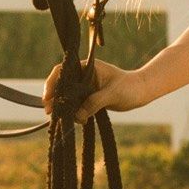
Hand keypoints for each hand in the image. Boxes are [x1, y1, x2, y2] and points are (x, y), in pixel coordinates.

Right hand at [45, 57, 160, 121]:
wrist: (141, 92)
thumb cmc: (129, 87)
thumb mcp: (112, 94)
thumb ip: (94, 103)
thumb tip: (77, 117)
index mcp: (87, 67)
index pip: (63, 71)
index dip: (53, 83)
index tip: (48, 97)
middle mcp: (84, 75)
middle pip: (62, 84)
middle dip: (54, 98)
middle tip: (49, 111)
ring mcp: (85, 86)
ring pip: (67, 95)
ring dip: (63, 106)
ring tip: (59, 118)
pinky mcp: (88, 97)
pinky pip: (76, 104)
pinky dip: (73, 112)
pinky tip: (74, 120)